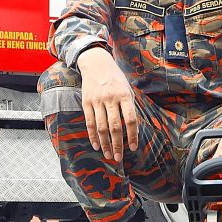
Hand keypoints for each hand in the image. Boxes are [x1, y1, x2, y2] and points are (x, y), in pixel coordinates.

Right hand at [76, 47, 136, 163]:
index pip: (130, 119)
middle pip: (115, 126)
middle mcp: (111, 98)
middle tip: (118, 157)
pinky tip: (97, 145)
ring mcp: (97, 101)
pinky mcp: (86, 102)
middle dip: (117, 144)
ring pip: (101, 127)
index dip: (132, 135)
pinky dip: (93, 136)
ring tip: (108, 154)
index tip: (133, 147)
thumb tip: (135, 130)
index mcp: (125, 95)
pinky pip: (89, 123)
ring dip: (105, 143)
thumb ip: (130, 108)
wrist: (96, 63)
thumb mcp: (128, 89)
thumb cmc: (116, 79)